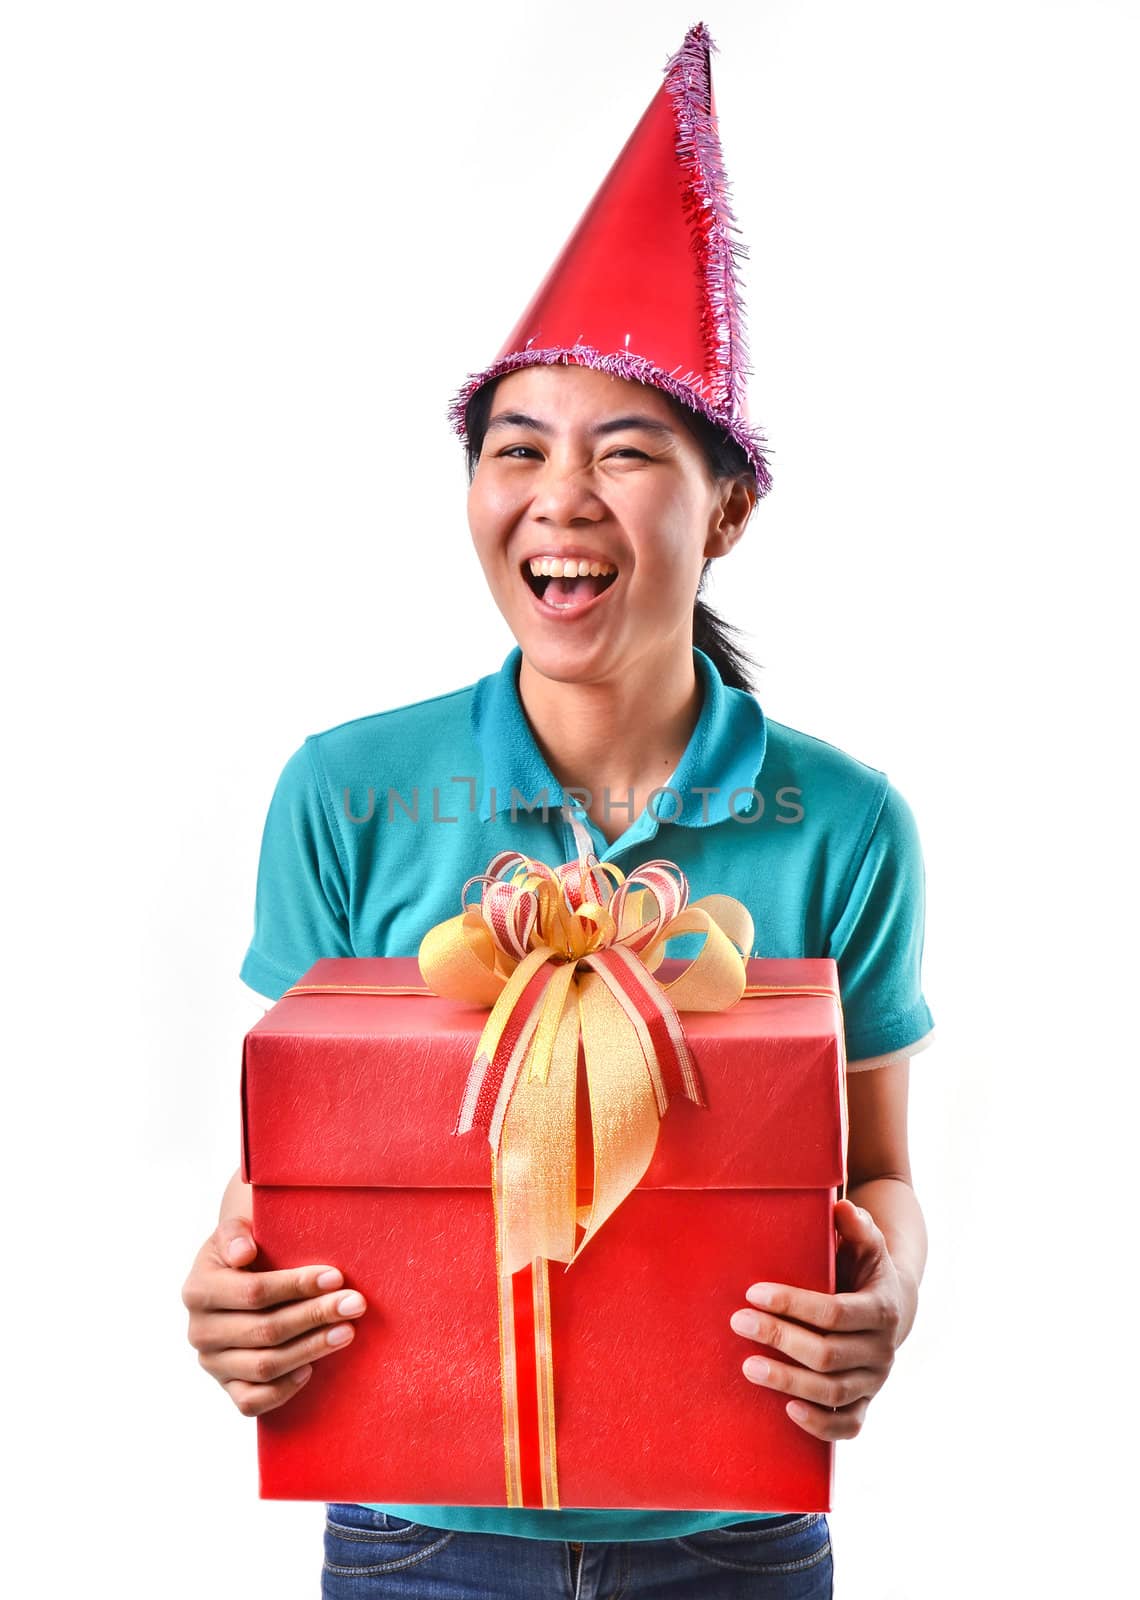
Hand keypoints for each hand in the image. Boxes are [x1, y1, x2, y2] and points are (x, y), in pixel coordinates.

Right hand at [182, 1213, 367, 1416]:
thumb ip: (235, 1233)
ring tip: (346, 1332)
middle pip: (265, 1331)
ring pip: (264, 1367)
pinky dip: (283, 1389)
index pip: (253, 1293)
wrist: (238, 1276)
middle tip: (354, 1304)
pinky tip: (311, 1370)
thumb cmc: (246, 1248)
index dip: (296, 1286)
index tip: (336, 1277)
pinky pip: (252, 1402)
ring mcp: (213, 1363)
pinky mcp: (227, 1386)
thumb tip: (244, 1253)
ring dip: (310, 1349)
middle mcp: (200, 1331)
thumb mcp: (236, 1230)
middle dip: (314, 1316)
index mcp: (199, 1290)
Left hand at [728, 1198, 905, 1439]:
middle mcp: (882, 1350)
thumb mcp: (865, 1242)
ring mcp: (874, 1381)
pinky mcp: (865, 1403)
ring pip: (832, 1392)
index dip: (793, 1304)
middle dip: (780, 1339)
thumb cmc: (864, 1269)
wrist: (892, 1307)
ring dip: (788, 1381)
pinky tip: (787, 1411)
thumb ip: (855, 1224)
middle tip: (738, 1322)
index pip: (833, 1313)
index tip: (753, 1293)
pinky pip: (848, 1426)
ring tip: (747, 1366)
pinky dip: (820, 1424)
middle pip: (827, 1354)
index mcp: (881, 1309)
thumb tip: (842, 1207)